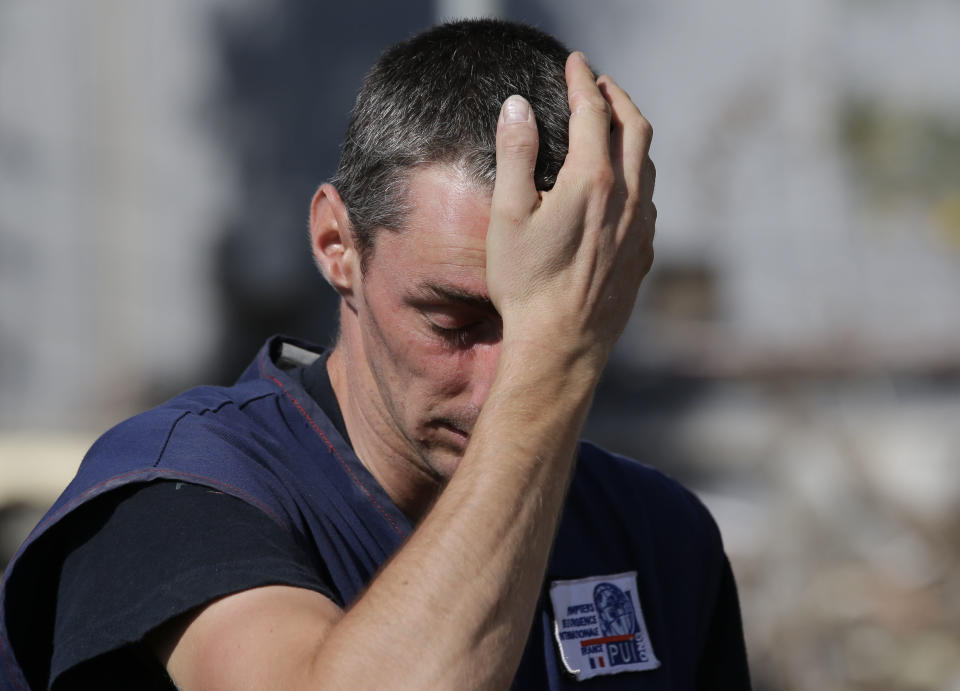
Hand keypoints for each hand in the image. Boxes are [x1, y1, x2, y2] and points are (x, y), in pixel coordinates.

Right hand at [486, 52, 655, 369]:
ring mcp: (640, 226)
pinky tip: (620, 185)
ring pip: (647, 164)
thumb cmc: (526, 283)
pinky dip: (636, 175)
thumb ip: (515, 155)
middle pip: (635, 128)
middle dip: (617, 98)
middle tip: (599, 85)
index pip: (593, 111)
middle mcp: (625, 197)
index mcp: (591, 180)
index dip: (582, 80)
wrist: (561, 343)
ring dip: (632, 135)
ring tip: (613, 127)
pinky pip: (647, 199)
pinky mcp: (643, 252)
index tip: (575, 62)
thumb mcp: (508, 215)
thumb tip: (517, 105)